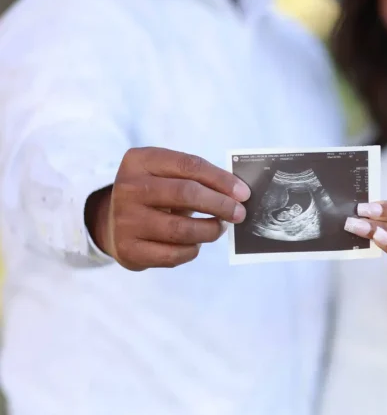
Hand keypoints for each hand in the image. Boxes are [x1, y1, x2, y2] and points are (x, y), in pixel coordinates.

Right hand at [87, 147, 249, 270]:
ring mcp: (125, 220)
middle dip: (220, 204)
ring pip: (182, 229)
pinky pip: (174, 254)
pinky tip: (197, 243)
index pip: (189, 165)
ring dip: (210, 230)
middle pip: (186, 194)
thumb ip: (199, 179)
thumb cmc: (156, 196)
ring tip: (219, 228)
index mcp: (140, 161)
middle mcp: (127, 187)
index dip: (221, 180)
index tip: (244, 193)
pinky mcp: (129, 249)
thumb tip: (239, 193)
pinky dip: (193, 250)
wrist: (115, 224)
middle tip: (239, 214)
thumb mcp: (169, 177)